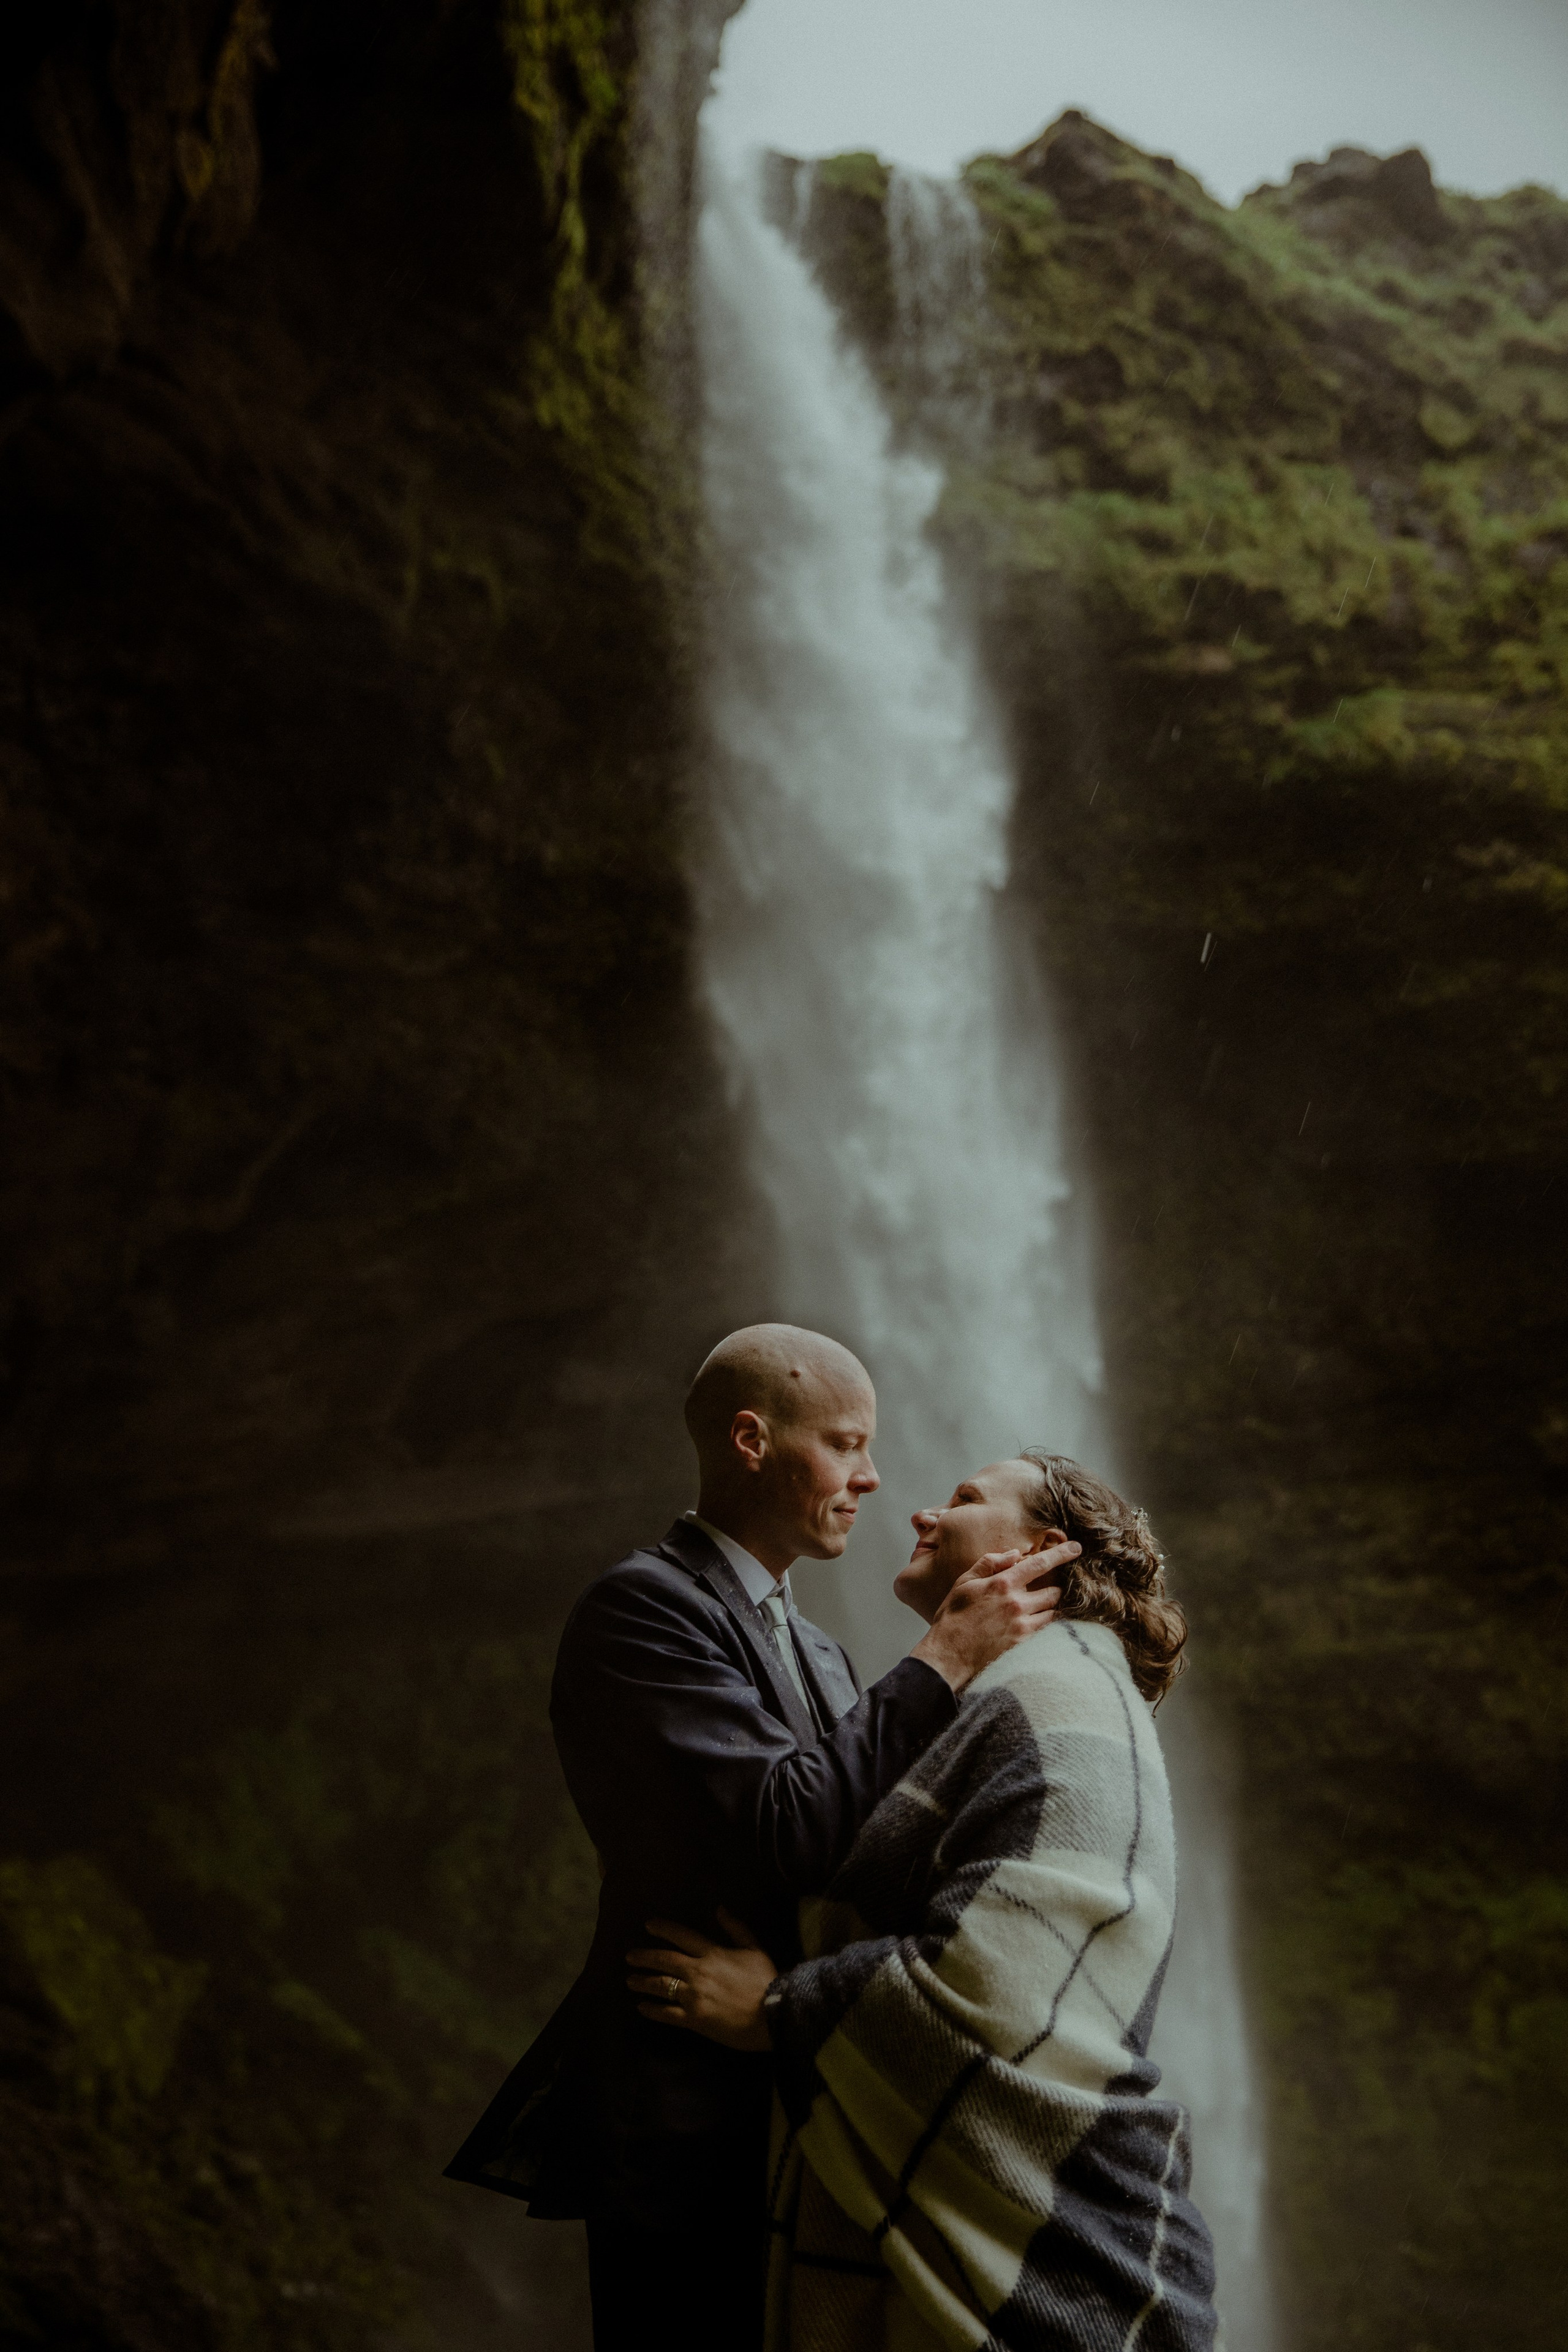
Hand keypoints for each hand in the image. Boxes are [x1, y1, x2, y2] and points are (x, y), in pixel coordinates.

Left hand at [627, 1909, 778, 2051]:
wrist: (771, 2015)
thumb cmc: (765, 1980)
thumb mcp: (754, 1948)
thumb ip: (736, 1928)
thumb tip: (719, 1908)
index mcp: (712, 1953)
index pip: (682, 1936)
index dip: (663, 1929)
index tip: (648, 1925)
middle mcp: (698, 1972)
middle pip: (665, 1960)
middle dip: (645, 1957)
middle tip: (629, 1957)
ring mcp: (694, 1996)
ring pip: (661, 1985)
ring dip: (643, 1981)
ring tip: (631, 1980)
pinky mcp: (694, 2019)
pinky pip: (667, 2014)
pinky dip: (652, 2010)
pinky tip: (642, 2007)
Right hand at [911, 1538, 1078, 1692]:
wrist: (948, 1655)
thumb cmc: (953, 1617)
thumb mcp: (965, 1582)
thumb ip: (989, 1563)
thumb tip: (1014, 1554)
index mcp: (1003, 1583)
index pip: (1040, 1564)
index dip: (1061, 1554)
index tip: (1076, 1548)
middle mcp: (1017, 1603)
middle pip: (1053, 1591)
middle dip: (1055, 1588)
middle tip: (1049, 1589)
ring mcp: (1023, 1625)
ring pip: (1053, 1612)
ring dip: (1050, 1608)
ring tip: (1041, 1609)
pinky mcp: (1024, 1644)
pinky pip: (1047, 1631)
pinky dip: (1047, 1625)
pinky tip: (1039, 1626)